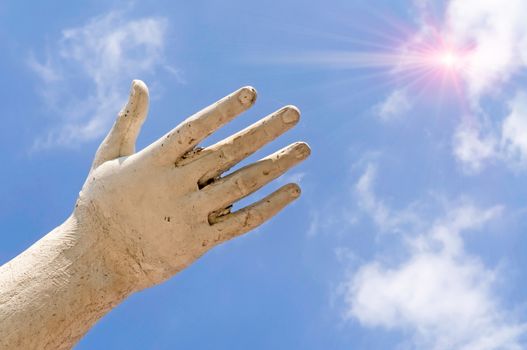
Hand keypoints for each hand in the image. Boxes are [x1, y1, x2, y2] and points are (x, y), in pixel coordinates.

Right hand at [75, 80, 309, 290]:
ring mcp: (192, 213)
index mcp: (154, 161)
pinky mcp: (202, 240)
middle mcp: (177, 184)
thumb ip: (128, 120)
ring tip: (304, 148)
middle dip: (265, 130)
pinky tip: (293, 189)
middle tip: (294, 113)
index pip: (196, 128)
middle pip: (230, 151)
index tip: (252, 93)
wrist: (99, 259)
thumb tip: (139, 82)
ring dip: (277, 164)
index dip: (224, 110)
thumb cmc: (101, 204)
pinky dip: (270, 206)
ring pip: (243, 184)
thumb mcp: (108, 157)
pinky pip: (243, 220)